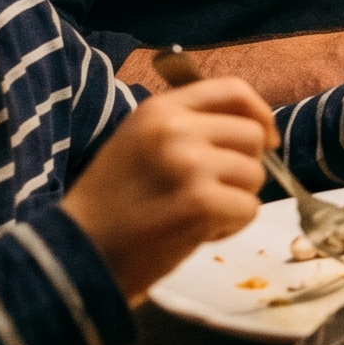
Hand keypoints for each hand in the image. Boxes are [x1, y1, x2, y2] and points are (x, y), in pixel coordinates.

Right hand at [63, 80, 274, 300]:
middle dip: (242, 167)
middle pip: (251, 135)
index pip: (233, 90)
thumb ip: (189, 126)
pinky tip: (196, 233)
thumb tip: (254, 128)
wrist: (78, 254)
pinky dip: (230, 227)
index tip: (265, 139)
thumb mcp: (140, 142)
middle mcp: (175, 130)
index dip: (259, 114)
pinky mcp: (201, 203)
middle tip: (209, 192)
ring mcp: (189, 165)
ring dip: (235, 200)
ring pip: (255, 175)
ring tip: (194, 215)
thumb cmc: (112, 204)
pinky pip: (248, 209)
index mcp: (160, 109)